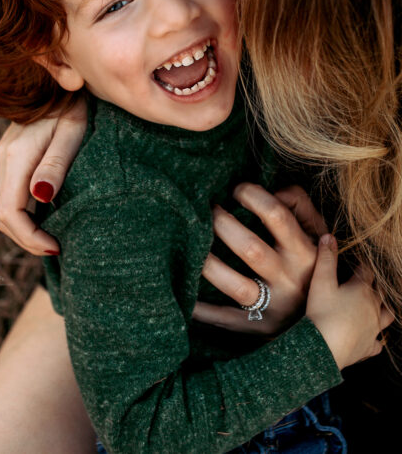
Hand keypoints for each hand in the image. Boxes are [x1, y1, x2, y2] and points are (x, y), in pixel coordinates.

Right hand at [0, 99, 86, 255]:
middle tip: (56, 249)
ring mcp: (4, 157)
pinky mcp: (10, 156)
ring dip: (24, 228)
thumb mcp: (72, 133)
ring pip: (3, 207)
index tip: (56, 247)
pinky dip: (24, 214)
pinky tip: (47, 218)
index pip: (9, 211)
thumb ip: (55, 165)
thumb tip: (39, 197)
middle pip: (2, 214)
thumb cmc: (75, 105)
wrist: (63, 80)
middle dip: (26, 238)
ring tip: (53, 238)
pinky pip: (9, 195)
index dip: (29, 237)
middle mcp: (3, 158)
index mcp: (16, 155)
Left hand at [193, 183, 322, 334]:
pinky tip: (183, 299)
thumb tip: (273, 190)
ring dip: (208, 265)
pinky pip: (226, 319)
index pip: (277, 215)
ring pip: (235, 286)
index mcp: (306, 252)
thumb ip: (299, 203)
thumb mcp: (318, 231)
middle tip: (206, 212)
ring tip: (190, 247)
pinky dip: (203, 311)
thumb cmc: (313, 261)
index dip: (252, 197)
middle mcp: (291, 279)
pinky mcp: (260, 326)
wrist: (333, 320)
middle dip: (222, 225)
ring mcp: (275, 306)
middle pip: (250, 249)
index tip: (235, 190)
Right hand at [307, 235, 393, 369]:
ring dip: (385, 310)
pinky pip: (377, 342)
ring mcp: (373, 328)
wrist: (324, 346)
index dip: (363, 265)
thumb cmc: (322, 311)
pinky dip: (375, 339)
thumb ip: (326, 258)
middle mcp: (373, 308)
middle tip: (369, 281)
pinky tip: (372, 337)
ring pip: (387, 316)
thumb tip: (329, 237)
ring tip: (379, 306)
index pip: (367, 272)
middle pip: (381, 293)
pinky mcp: (367, 346)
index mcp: (362, 290)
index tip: (359, 262)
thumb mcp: (321, 281)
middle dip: (377, 285)